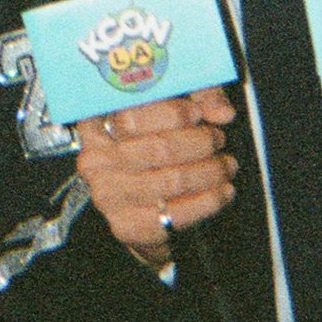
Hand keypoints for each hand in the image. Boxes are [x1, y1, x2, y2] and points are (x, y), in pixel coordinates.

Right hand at [73, 86, 238, 270]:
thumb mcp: (172, 107)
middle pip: (159, 148)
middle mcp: (95, 159)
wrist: (138, 204)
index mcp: (96, 124)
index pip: (131, 115)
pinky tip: (222, 191)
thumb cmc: (153, 146)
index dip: (172, 113)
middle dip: (200, 142)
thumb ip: (199, 96)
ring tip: (225, 165)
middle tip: (218, 139)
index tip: (198, 113)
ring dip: (211, 172)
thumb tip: (222, 112)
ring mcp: (108, 195)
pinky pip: (178, 213)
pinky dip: (209, 201)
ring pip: (174, 180)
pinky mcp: (126, 226)